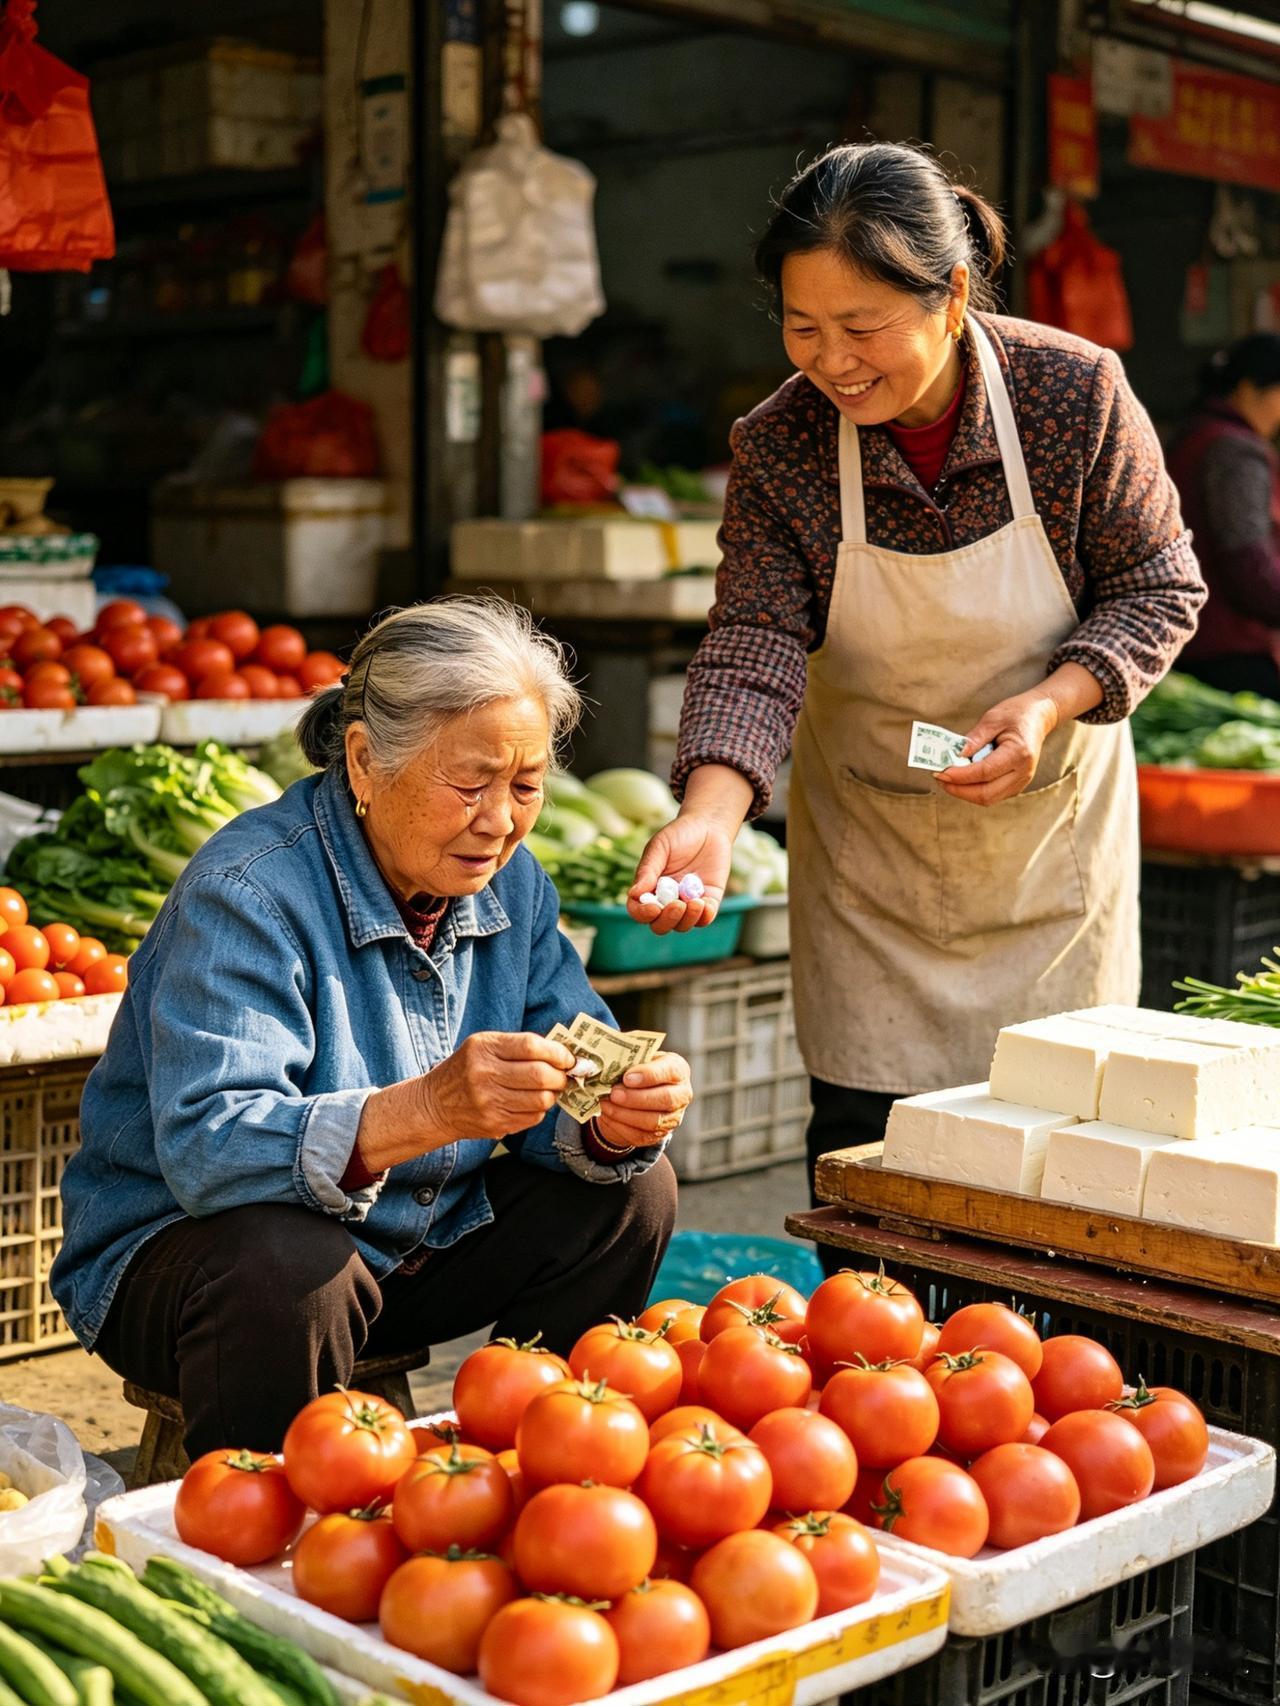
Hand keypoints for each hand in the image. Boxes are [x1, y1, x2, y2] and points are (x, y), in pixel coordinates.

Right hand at [422, 1031, 575, 1139]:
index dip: (557, 1052)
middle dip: (560, 1076)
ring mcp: (489, 1102)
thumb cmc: (466, 1069)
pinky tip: (530, 1103)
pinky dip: (539, 1110)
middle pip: (540, 1075)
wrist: (435, 1104)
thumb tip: (563, 1053)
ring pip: (541, 1099)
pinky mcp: (494, 1123)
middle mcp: (485, 1074)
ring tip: (548, 1089)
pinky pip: (533, 1117)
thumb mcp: (484, 1046)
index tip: (567, 1057)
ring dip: (552, 1094)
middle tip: (563, 1075)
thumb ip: (520, 1046)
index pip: (532, 1046)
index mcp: (484, 1048)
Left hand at [596, 1052, 692, 1148]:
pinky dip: (620, 1127)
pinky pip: (640, 1136)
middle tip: (614, 1093)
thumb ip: (628, 1062)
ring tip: (606, 1105)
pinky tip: (607, 1116)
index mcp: (678, 1070)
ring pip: (653, 1121)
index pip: (671, 1071)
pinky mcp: (659, 1135)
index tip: (627, 1077)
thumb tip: (607, 1068)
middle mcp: (682, 1094)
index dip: (649, 1075)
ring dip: (625, 1114)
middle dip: (636, 1098)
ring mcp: (673, 1117)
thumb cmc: (638, 1071)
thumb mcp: (636, 1061)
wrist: (638, 1093)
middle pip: (665, 1099)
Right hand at [627, 816, 732, 934]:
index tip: (654, 908)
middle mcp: (666, 900)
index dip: (643, 914)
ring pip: (682, 925)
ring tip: (695, 902)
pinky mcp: (709, 900)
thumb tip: (634, 894)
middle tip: (678, 905)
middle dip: (667, 920)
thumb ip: (648, 870)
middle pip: (660, 925)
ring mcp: (687, 902)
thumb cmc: (679, 834)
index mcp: (648, 888)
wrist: (709, 826)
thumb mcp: (660, 847)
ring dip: (687, 919)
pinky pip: (705, 918)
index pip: (639, 910)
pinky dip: (704, 917)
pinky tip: (706, 903)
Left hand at [936, 689, 1057, 806]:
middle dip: (959, 789)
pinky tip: (962, 779)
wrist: (1039, 716)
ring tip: (947, 779)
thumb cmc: (1017, 714)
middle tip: (939, 778)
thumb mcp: (993, 718)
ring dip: (965, 792)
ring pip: (988, 798)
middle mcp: (1023, 772)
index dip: (960, 776)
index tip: (940, 772)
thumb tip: (955, 756)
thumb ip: (974, 739)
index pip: (985, 772)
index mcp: (1019, 753)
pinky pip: (992, 795)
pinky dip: (974, 791)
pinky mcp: (1016, 785)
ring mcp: (1021, 781)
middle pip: (986, 793)